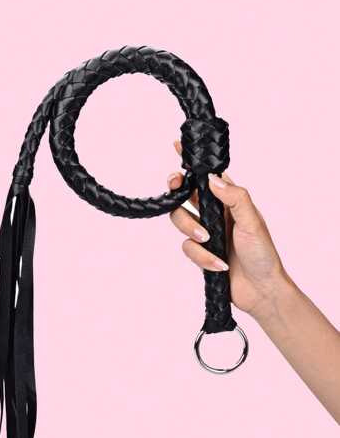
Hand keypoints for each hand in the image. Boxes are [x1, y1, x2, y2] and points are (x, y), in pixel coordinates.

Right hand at [168, 140, 290, 318]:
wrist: (260, 290)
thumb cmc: (263, 254)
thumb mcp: (253, 221)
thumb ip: (234, 197)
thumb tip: (212, 178)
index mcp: (229, 201)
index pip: (208, 175)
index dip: (192, 162)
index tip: (178, 147)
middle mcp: (214, 214)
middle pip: (184, 194)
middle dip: (176, 189)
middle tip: (175, 186)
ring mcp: (205, 233)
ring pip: (180, 220)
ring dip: (191, 228)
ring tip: (208, 240)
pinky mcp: (199, 253)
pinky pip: (187, 248)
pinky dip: (201, 256)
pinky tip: (218, 264)